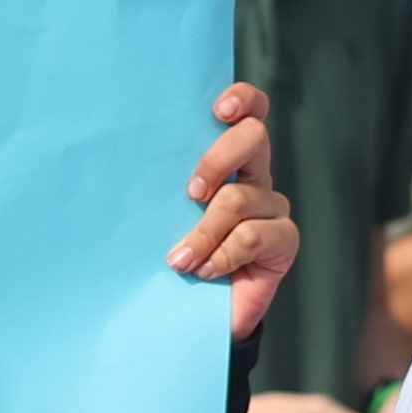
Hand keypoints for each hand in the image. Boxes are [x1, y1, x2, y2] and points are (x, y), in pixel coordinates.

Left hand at [172, 83, 296, 346]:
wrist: (195, 312)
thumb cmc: (176, 254)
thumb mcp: (164, 215)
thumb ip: (164, 186)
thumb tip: (126, 158)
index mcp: (231, 159)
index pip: (251, 111)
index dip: (242, 100)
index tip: (219, 109)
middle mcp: (256, 176)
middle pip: (254, 138)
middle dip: (216, 159)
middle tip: (190, 192)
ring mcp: (273, 208)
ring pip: (239, 198)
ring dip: (203, 232)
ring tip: (180, 260)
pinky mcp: (285, 240)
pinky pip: (252, 235)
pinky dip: (222, 254)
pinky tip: (206, 271)